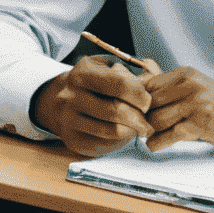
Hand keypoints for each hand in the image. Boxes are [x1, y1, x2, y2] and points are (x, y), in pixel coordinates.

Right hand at [31, 55, 154, 156]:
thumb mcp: (107, 68)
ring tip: (137, 127)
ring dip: (133, 131)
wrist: (60, 103)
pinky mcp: (73, 140)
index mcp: (82, 73)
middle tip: (146, 120)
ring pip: (114, 130)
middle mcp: (70, 95)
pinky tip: (123, 133)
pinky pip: (106, 144)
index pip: (120, 84)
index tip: (146, 101)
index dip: (140, 95)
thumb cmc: (94, 85)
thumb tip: (153, 81)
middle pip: (118, 110)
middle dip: (140, 117)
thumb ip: (130, 73)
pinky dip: (121, 141)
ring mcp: (68, 119)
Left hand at [143, 68, 213, 152]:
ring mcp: (196, 104)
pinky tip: (154, 145)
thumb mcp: (196, 87)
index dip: (136, 100)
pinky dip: (158, 142)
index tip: (130, 110)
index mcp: (185, 74)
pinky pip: (170, 134)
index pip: (147, 85)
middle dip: (140, 117)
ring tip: (146, 137)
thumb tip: (137, 94)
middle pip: (148, 102)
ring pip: (156, 118)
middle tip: (136, 127)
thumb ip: (170, 89)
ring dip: (148, 131)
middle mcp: (189, 86)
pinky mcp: (202, 124)